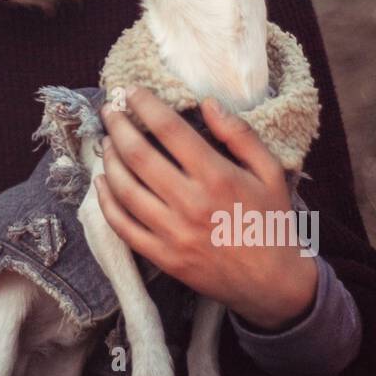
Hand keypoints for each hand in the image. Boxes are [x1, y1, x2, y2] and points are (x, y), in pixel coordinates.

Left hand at [94, 88, 316, 330]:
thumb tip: (208, 103)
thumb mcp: (269, 171)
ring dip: (108, 160)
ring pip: (124, 188)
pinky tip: (102, 183)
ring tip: (106, 142)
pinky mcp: (162, 257)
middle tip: (109, 110)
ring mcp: (173, 233)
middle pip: (138, 155)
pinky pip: (123, 226)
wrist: (273, 283)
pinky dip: (106, 202)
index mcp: (217, 176)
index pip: (169, 129)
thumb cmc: (270, 221)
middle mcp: (190, 203)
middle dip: (117, 126)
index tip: (131, 91)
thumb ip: (239, 134)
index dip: (145, 105)